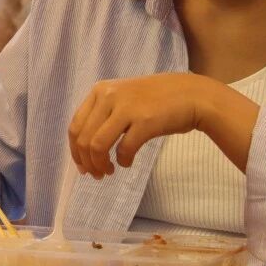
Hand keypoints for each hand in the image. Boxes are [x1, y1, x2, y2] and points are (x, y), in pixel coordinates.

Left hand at [68, 73, 244, 177]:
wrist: (190, 95)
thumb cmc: (155, 100)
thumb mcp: (121, 98)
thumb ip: (102, 115)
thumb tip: (84, 150)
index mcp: (99, 91)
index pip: (75, 126)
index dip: (75, 151)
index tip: (83, 166)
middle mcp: (108, 96)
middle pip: (83, 139)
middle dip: (87, 162)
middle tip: (97, 174)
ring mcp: (126, 107)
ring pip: (97, 145)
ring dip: (101, 165)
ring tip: (109, 171)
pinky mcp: (144, 121)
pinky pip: (123, 149)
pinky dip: (123, 161)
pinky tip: (128, 162)